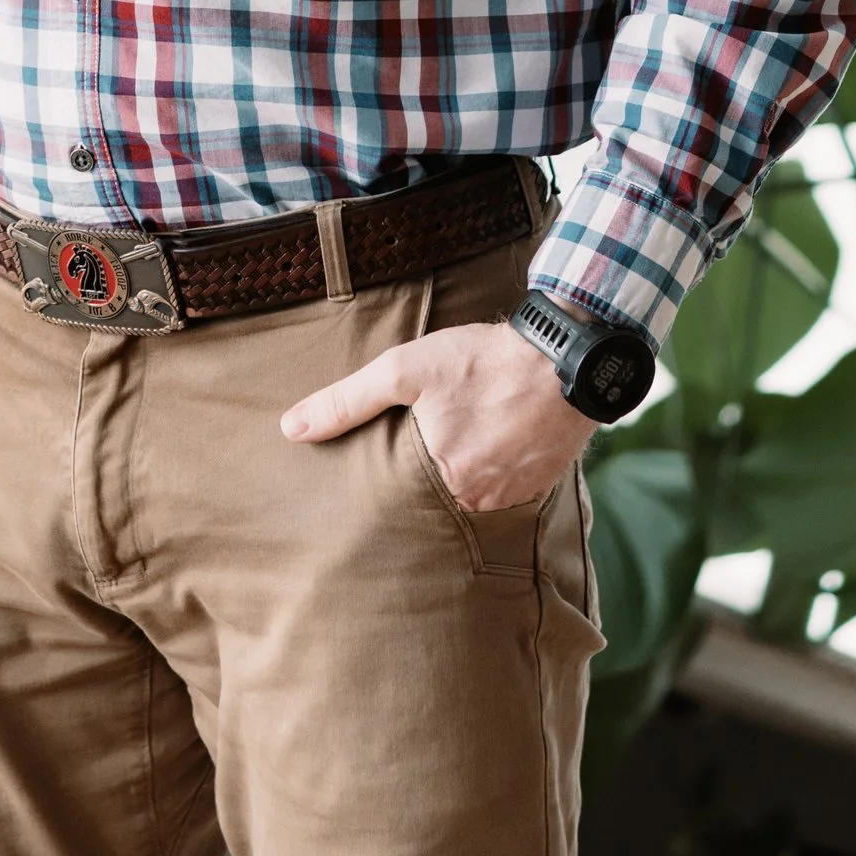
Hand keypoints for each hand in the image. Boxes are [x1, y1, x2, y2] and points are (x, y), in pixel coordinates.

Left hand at [280, 319, 592, 509]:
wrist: (564, 355)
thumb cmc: (482, 360)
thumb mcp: (405, 370)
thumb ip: (347, 401)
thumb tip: (291, 429)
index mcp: (442, 481)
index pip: (400, 496)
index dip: (392, 477)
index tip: (389, 462)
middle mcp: (478, 501)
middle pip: (436, 497)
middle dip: (429, 476)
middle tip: (434, 441)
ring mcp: (513, 497)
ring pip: (471, 494)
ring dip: (464, 472)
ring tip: (463, 436)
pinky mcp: (540, 486)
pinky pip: (505, 490)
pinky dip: (496, 470)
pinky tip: (494, 440)